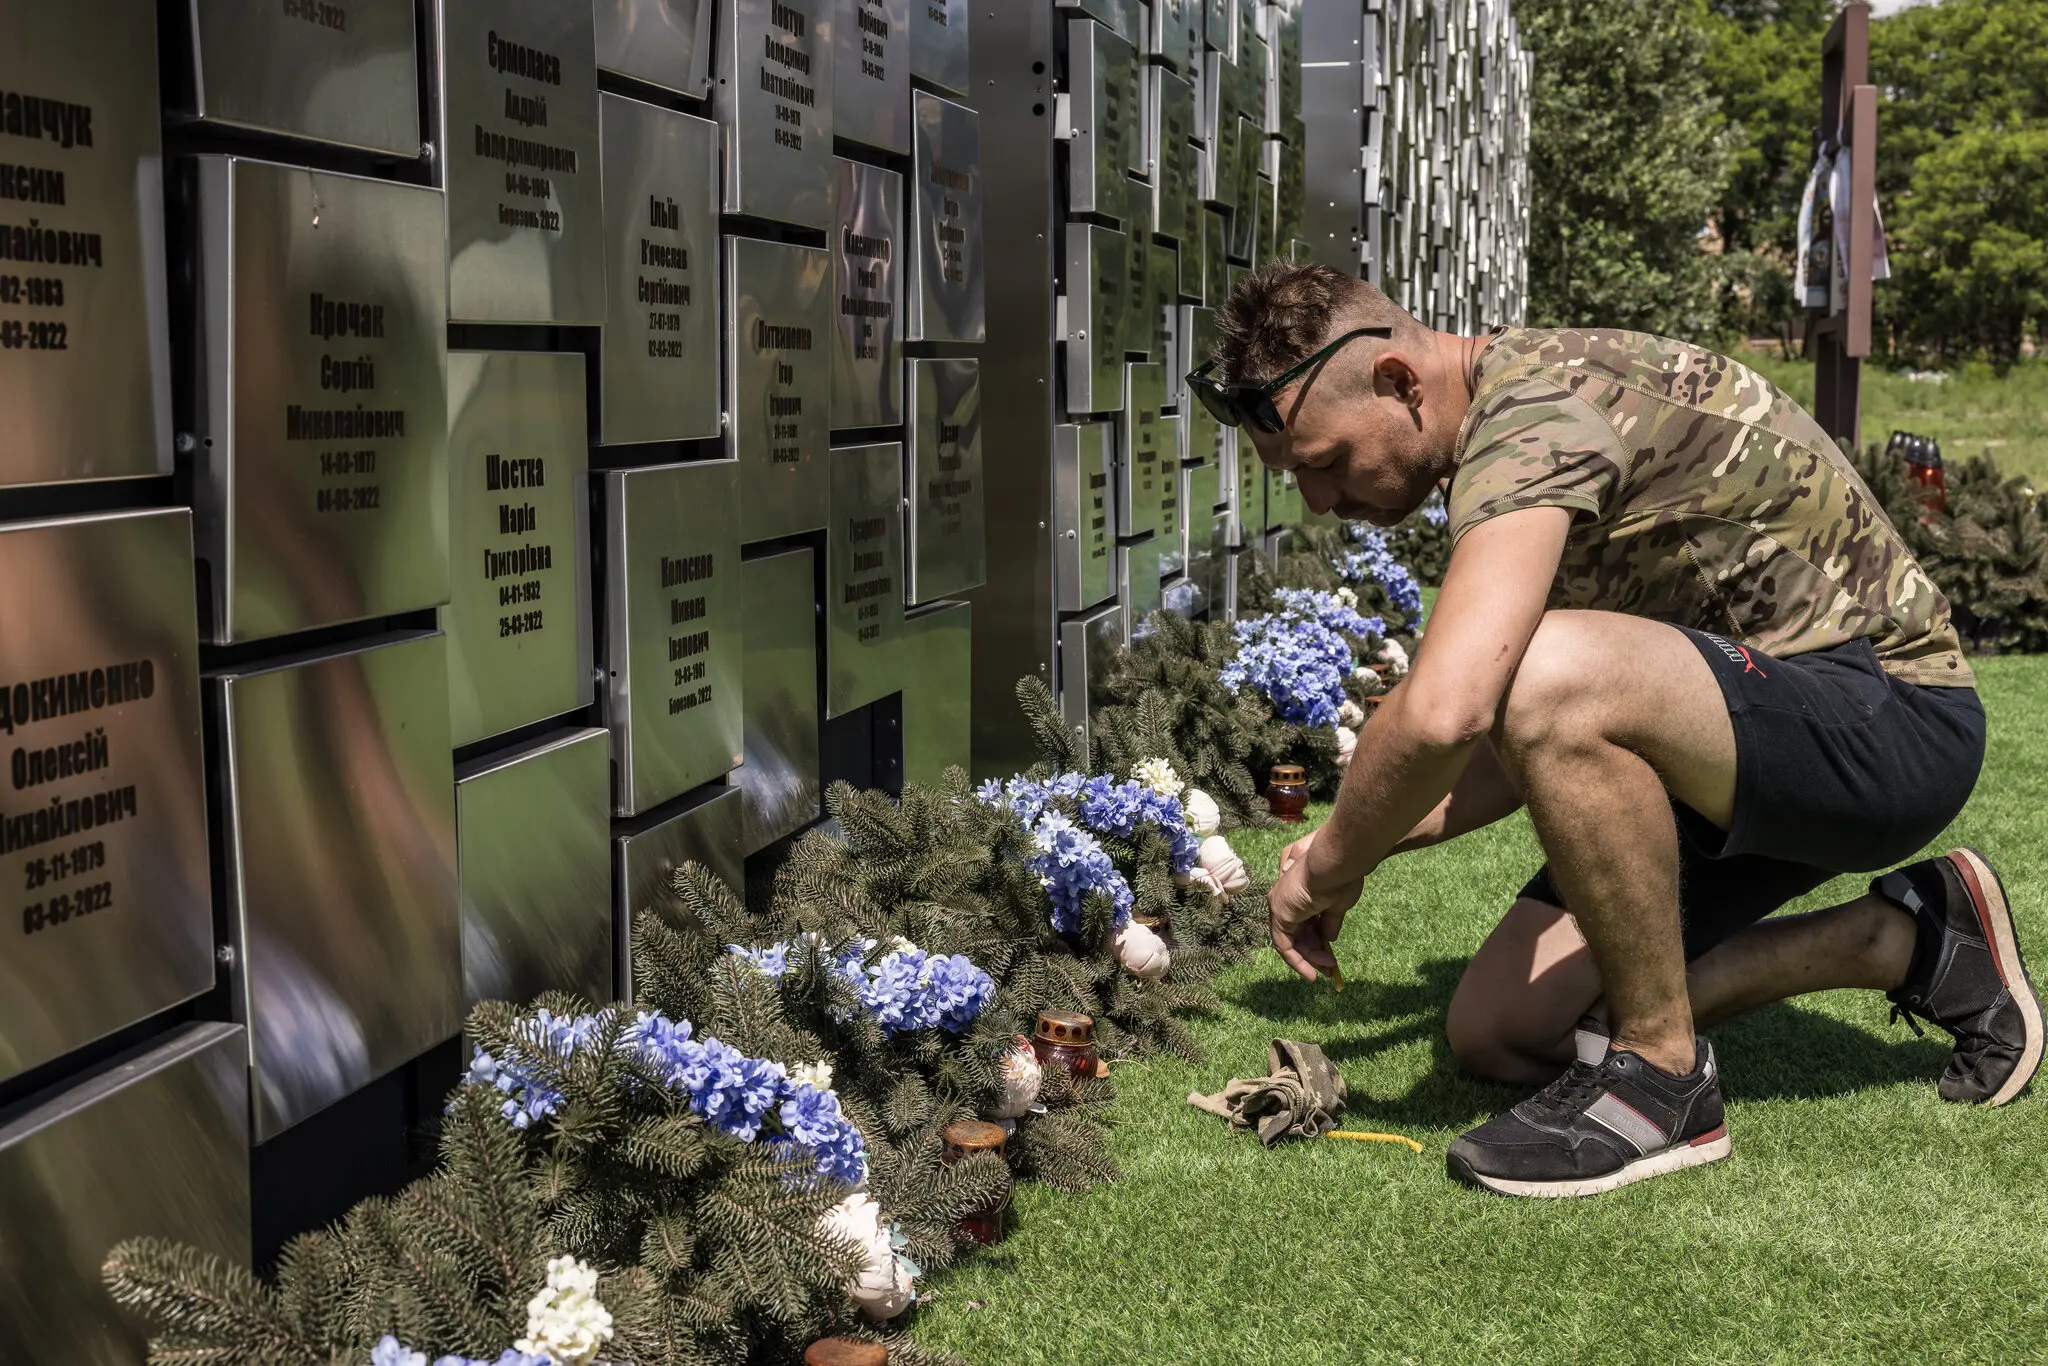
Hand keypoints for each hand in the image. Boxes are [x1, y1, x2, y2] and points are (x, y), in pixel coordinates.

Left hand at [1268, 830, 1363, 982]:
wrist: (1336, 864)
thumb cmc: (1340, 878)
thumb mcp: (1338, 906)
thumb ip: (1330, 922)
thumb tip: (1328, 939)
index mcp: (1299, 895)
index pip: (1304, 923)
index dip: (1317, 942)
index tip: (1330, 957)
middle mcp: (1285, 900)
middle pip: (1297, 934)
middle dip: (1314, 954)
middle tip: (1330, 968)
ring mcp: (1280, 906)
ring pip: (1290, 942)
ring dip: (1309, 959)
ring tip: (1328, 971)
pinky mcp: (1280, 915)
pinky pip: (1284, 946)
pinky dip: (1296, 961)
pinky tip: (1311, 973)